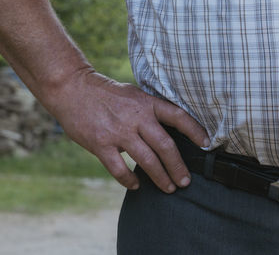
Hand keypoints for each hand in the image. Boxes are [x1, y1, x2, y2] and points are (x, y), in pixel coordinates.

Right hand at [42, 69, 209, 192]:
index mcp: (146, 102)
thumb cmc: (105, 93)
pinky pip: (118, 169)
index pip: (178, 116)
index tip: (206, 144)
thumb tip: (169, 129)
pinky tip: (136, 186)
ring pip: (146, 160)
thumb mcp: (133, 94)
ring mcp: (118, 131)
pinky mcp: (100, 144)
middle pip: (165, 145)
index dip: (195, 131)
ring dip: (160, 177)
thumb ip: (149, 110)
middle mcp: (136, 117)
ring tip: (169, 188)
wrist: (72, 89)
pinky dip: (129, 180)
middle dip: (178, 166)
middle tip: (186, 181)